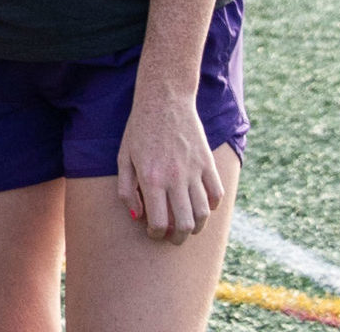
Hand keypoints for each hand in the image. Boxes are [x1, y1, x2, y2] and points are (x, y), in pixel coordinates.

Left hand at [116, 89, 222, 243]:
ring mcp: (194, 171)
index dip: (156, 234)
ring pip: (204, 213)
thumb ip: (126, 190)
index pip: (159, 223)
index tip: (154, 232)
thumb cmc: (138, 130)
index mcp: (151, 179)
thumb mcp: (123, 158)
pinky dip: (212, 206)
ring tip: (188, 228)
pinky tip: (203, 207)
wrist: (164, 101)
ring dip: (197, 227)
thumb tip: (137, 217)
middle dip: (178, 238)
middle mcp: (175, 178)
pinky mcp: (207, 163)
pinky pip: (216, 194)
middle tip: (173, 238)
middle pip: (184, 224)